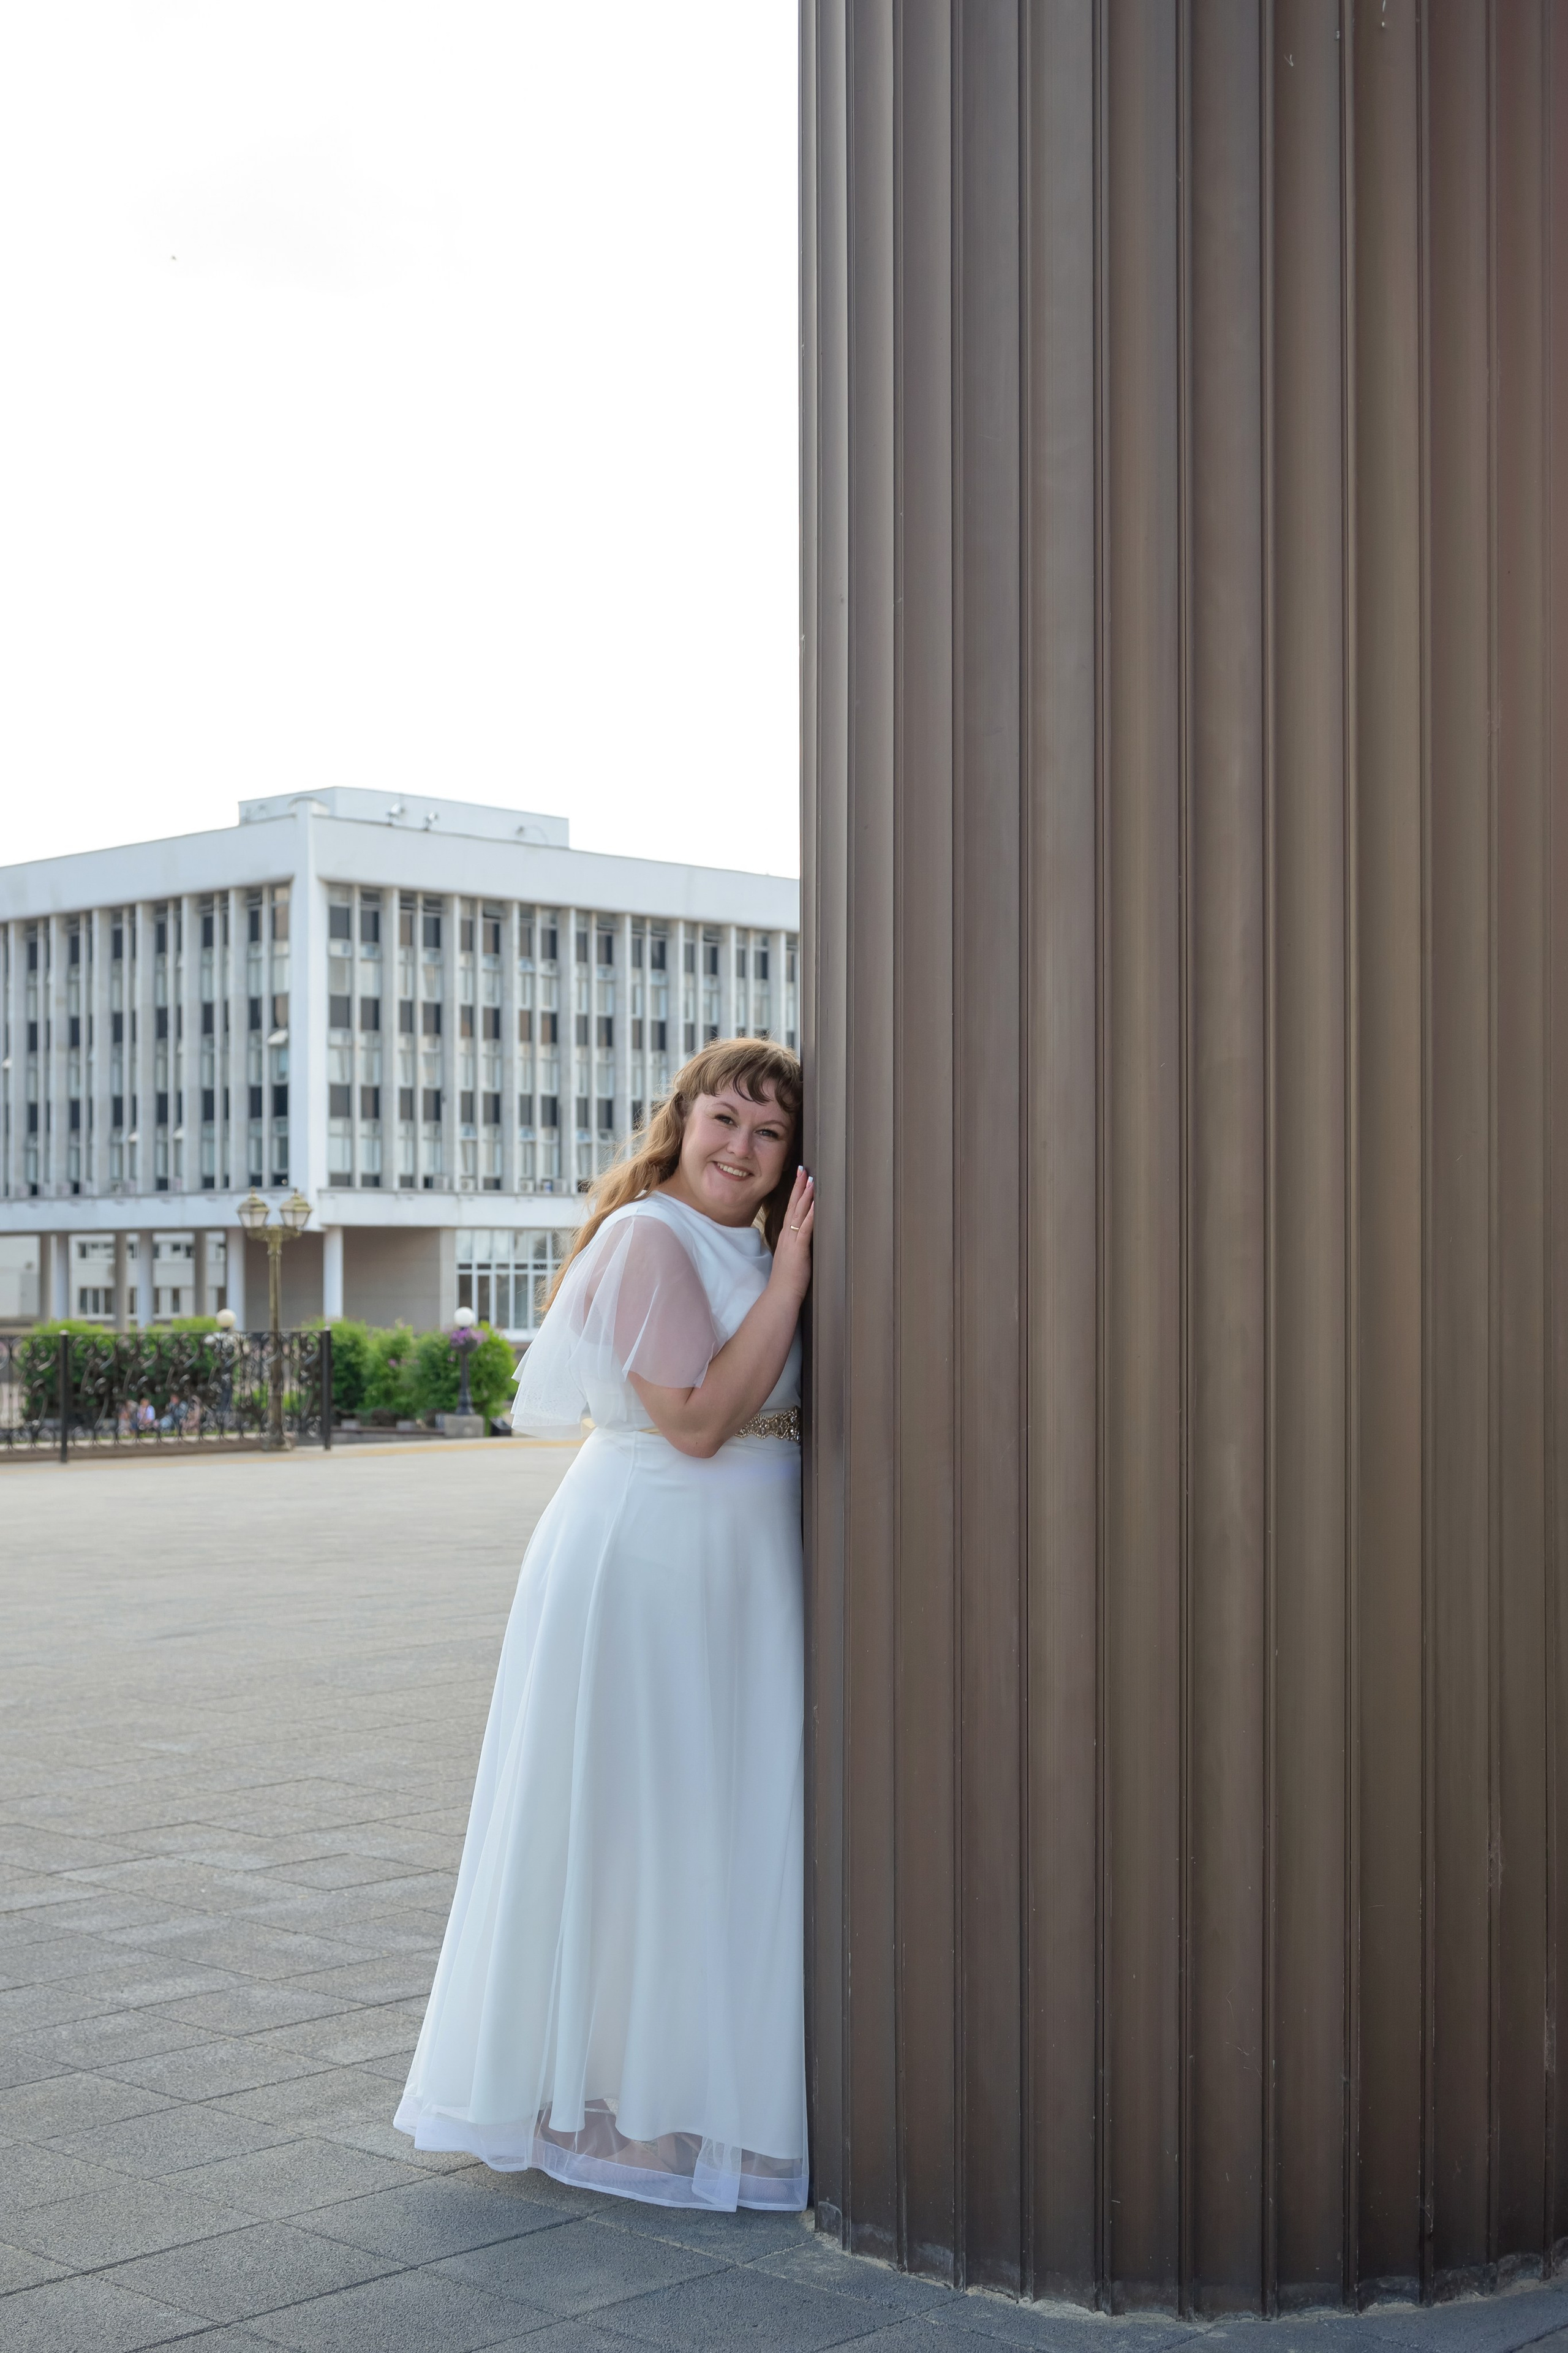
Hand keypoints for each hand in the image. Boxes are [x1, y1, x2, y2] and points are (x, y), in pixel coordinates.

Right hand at [770, 1168, 814, 1304]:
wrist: (781, 1294)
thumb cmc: (787, 1279)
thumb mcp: (792, 1257)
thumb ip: (797, 1245)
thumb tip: (804, 1238)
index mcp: (786, 1237)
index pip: (790, 1210)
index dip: (795, 1194)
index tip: (799, 1179)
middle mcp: (787, 1235)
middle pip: (793, 1206)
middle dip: (798, 1187)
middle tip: (803, 1170)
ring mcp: (792, 1241)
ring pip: (798, 1214)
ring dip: (805, 1196)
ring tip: (810, 1180)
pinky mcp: (798, 1249)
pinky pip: (805, 1229)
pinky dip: (810, 1215)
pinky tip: (815, 1204)